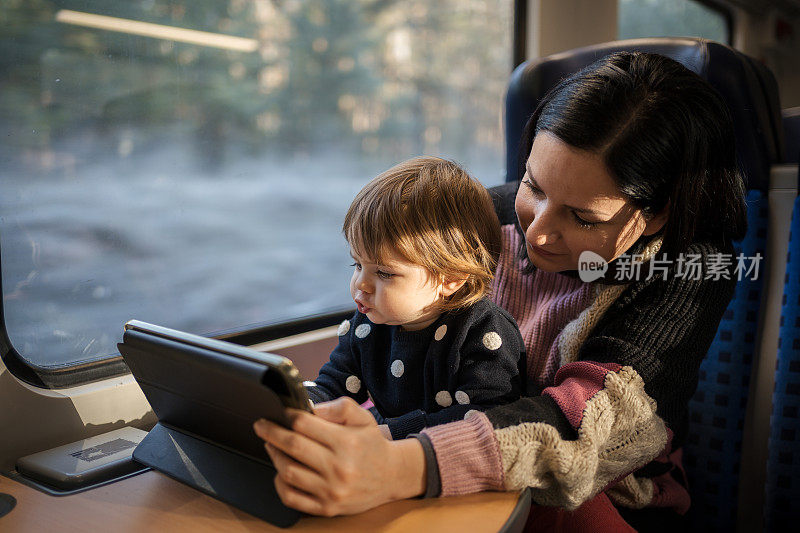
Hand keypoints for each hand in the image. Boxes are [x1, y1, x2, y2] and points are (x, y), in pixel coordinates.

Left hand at [253, 397, 425, 516]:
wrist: (391, 476)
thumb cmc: (372, 444)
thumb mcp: (362, 417)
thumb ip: (337, 408)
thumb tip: (308, 409)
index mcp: (346, 443)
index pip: (306, 425)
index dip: (288, 416)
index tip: (279, 412)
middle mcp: (338, 468)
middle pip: (293, 447)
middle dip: (272, 433)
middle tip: (262, 425)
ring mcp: (331, 491)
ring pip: (289, 472)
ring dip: (274, 456)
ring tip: (271, 445)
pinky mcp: (326, 508)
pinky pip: (292, 497)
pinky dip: (280, 483)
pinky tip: (280, 471)